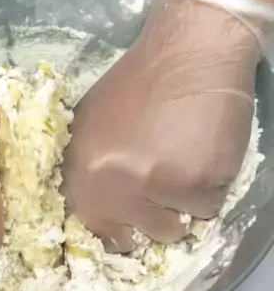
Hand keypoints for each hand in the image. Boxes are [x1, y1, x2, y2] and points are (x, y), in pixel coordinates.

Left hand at [63, 0, 262, 252]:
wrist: (189, 52)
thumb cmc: (141, 80)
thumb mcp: (93, 121)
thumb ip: (89, 166)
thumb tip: (96, 208)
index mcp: (79, 168)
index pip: (87, 226)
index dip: (110, 227)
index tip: (126, 224)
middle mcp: (109, 184)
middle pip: (129, 238)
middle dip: (146, 221)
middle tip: (161, 189)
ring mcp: (152, 187)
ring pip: (170, 230)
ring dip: (180, 204)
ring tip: (184, 160)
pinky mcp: (195, 185)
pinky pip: (206, 210)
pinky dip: (211, 188)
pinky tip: (205, 151)